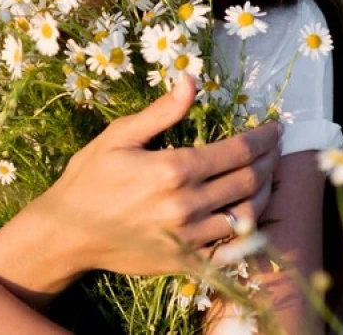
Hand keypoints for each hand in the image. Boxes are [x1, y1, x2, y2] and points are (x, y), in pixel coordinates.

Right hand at [34, 75, 282, 274]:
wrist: (66, 234)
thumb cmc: (89, 178)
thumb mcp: (119, 136)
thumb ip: (162, 112)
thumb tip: (191, 81)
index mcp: (174, 169)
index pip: (238, 151)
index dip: (263, 137)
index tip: (276, 128)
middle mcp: (187, 205)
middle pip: (249, 180)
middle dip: (269, 161)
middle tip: (275, 149)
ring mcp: (188, 238)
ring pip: (247, 216)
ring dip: (264, 193)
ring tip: (267, 178)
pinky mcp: (185, 262)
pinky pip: (230, 250)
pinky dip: (247, 234)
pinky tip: (249, 217)